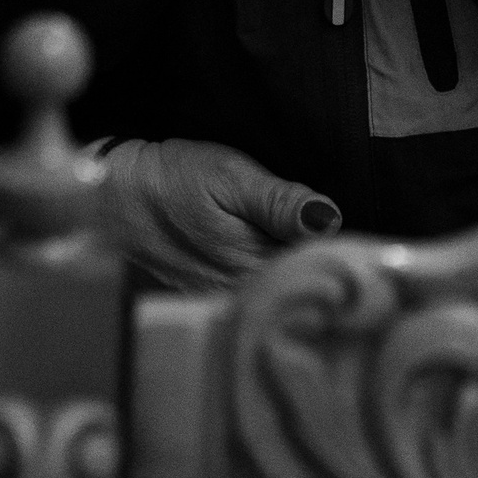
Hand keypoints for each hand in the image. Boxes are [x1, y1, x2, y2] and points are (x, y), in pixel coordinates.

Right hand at [95, 136, 339, 290]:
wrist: (113, 195)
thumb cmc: (172, 179)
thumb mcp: (230, 177)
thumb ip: (281, 202)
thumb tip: (330, 219)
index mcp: (253, 269)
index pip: (318, 277)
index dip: (345, 262)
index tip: (365, 252)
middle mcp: (240, 295)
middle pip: (300, 292)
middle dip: (328, 274)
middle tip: (355, 255)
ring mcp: (223, 300)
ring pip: (278, 296)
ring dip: (302, 279)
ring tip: (327, 259)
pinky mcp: (210, 295)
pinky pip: (255, 294)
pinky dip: (275, 282)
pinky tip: (286, 262)